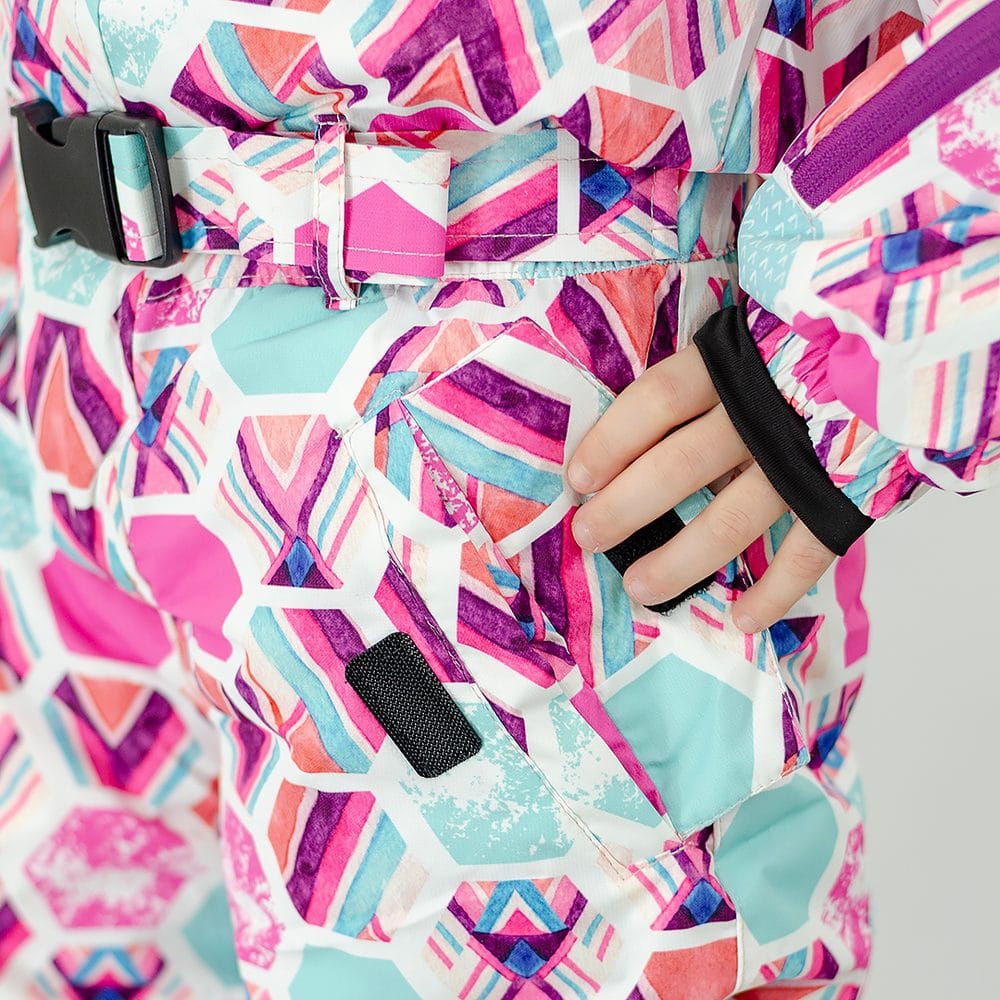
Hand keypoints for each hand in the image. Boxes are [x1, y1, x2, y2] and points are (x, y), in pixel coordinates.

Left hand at [566, 343, 836, 632]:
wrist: (912, 341)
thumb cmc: (811, 339)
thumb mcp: (752, 333)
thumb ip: (705, 371)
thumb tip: (636, 423)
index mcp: (731, 364)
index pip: (653, 404)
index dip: (609, 443)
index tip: (577, 478)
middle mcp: (760, 413)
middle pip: (677, 469)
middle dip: (625, 509)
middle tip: (590, 537)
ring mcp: (803, 459)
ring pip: (730, 521)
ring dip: (679, 561)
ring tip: (640, 589)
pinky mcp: (846, 495)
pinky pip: (806, 554)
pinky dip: (774, 593)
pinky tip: (742, 620)